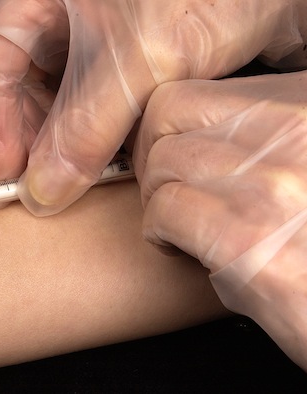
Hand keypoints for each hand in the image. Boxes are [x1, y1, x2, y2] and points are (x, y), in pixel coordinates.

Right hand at [0, 0, 304, 215]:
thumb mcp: (138, 60)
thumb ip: (84, 128)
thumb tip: (44, 187)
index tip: (4, 180)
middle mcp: (51, 13)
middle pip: (11, 88)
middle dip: (25, 141)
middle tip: (41, 188)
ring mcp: (81, 36)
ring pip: (47, 101)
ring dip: (59, 145)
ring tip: (78, 176)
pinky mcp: (112, 58)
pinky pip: (83, 105)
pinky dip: (91, 137)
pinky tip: (106, 158)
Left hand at [134, 70, 306, 369]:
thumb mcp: (304, 164)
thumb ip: (266, 146)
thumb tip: (205, 147)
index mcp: (304, 105)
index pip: (195, 92)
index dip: (168, 128)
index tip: (172, 158)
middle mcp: (291, 129)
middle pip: (166, 115)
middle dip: (153, 156)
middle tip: (167, 191)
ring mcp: (273, 177)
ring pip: (162, 161)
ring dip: (157, 196)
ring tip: (181, 226)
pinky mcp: (248, 235)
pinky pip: (164, 210)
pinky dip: (159, 233)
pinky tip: (183, 251)